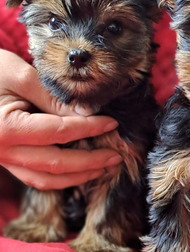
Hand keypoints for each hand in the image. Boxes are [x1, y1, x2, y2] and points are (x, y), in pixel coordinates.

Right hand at [0, 50, 121, 189]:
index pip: (59, 132)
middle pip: (55, 165)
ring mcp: (2, 159)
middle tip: (116, 156)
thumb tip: (85, 111)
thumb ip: (50, 95)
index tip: (112, 123)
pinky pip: (33, 176)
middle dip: (90, 162)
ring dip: (77, 176)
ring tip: (103, 167)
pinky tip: (77, 170)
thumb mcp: (16, 73)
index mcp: (5, 128)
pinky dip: (58, 176)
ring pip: (45, 179)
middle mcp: (2, 151)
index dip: (89, 129)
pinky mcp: (4, 159)